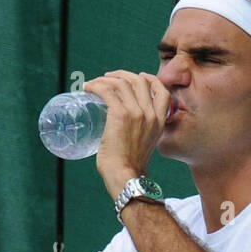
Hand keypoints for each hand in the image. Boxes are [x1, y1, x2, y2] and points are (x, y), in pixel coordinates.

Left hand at [83, 71, 169, 195]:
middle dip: (122, 75)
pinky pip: (107, 91)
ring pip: (122, 83)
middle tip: (108, 78)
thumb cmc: (130, 166)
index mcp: (159, 122)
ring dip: (105, 79)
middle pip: (139, 81)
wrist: (125, 176)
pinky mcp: (120, 115)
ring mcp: (136, 113)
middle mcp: (150, 114)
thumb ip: (142, 132)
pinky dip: (96, 86)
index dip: (150, 79)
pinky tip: (88, 88)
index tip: (138, 77)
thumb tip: (126, 127)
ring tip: (94, 84)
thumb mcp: (145, 144)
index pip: (162, 91)